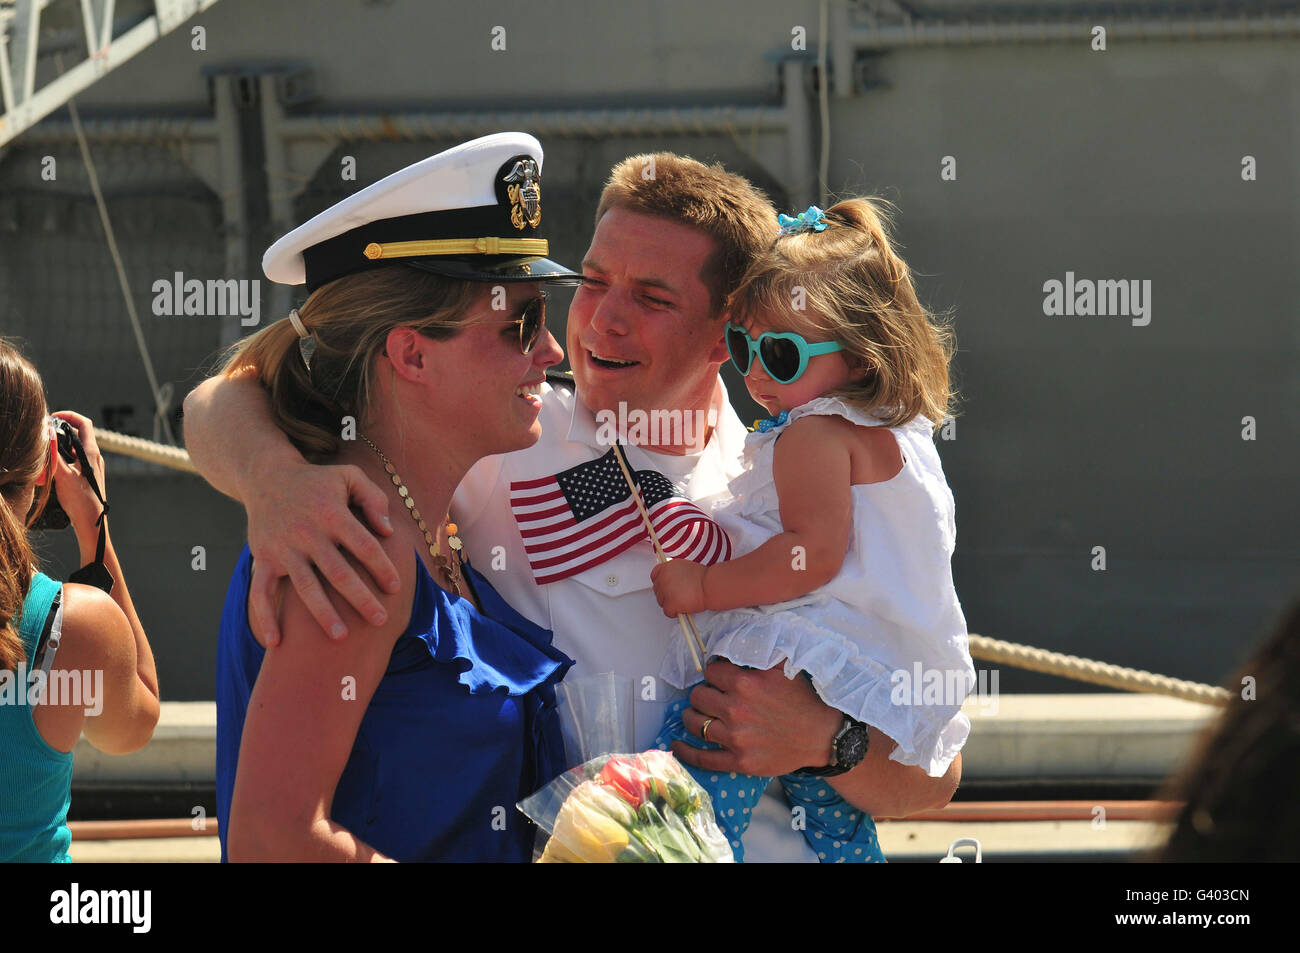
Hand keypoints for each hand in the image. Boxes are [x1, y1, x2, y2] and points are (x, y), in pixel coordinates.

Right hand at [48, 412, 107, 546]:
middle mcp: (94, 457)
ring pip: (74, 449)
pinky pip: (73, 461)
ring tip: (45, 452)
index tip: (53, 417)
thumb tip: (47, 433)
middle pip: (78, 434)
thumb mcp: (63, 475)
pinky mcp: (87, 476)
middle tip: (44, 435)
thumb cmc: (81, 501)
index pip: (84, 423)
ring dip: (59, 447)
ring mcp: (92, 467)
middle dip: (60, 431)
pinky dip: (62, 459)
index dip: (69, 415)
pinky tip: (50, 469)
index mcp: (91, 453)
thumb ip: (54, 454)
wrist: (91, 523)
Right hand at [246, 459, 398, 646]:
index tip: (395, 588)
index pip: (365, 546)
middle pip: (339, 572)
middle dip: (361, 599)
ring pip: (305, 587)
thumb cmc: (317, 481)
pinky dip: (266, 617)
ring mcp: (283, 548)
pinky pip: (261, 592)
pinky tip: (277, 642)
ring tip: (342, 638)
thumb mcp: (349, 476)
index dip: (382, 568)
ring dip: (323, 614)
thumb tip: (388, 531)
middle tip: (380, 620)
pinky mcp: (263, 559)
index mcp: (332, 513)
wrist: (266, 476)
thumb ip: (374, 498)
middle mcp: (307, 533)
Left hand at [650, 558, 707, 616]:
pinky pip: (667, 612)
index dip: (661, 582)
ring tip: (683, 601)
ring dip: (670, 603)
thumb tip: (671, 580)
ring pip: (661, 602)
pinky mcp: (670, 603)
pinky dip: (674, 613)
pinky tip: (683, 609)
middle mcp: (663, 577)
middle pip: (657, 590)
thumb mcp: (684, 567)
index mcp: (666, 567)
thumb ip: (674, 572)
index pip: (655, 575)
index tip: (667, 586)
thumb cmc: (703, 577)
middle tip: (678, 596)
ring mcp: (665, 591)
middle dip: (666, 594)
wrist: (710, 585)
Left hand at [670, 660, 842, 776]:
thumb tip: (734, 640)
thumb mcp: (782, 666)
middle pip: (698, 696)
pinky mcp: (739, 761)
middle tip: (710, 697)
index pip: (710, 672)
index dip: (714, 674)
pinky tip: (676, 745)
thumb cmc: (802, 699)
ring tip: (696, 715)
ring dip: (692, 717)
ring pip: (694, 723)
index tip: (719, 679)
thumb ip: (757, 652)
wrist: (822, 735)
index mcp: (745, 683)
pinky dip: (685, 751)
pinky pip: (703, 758)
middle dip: (702, 694)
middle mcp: (736, 709)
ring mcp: (736, 738)